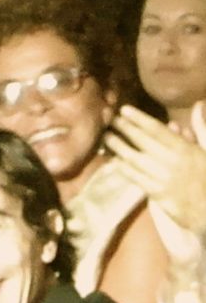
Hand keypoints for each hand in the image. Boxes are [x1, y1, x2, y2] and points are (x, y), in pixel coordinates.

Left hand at [107, 103, 205, 240]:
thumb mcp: (205, 151)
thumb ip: (196, 131)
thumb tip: (189, 111)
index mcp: (184, 148)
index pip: (157, 129)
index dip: (139, 119)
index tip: (125, 110)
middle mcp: (171, 160)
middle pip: (142, 141)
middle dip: (124, 129)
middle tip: (109, 119)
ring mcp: (161, 176)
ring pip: (135, 159)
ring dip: (118, 147)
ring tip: (106, 137)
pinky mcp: (155, 192)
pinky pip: (136, 177)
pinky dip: (124, 168)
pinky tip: (113, 161)